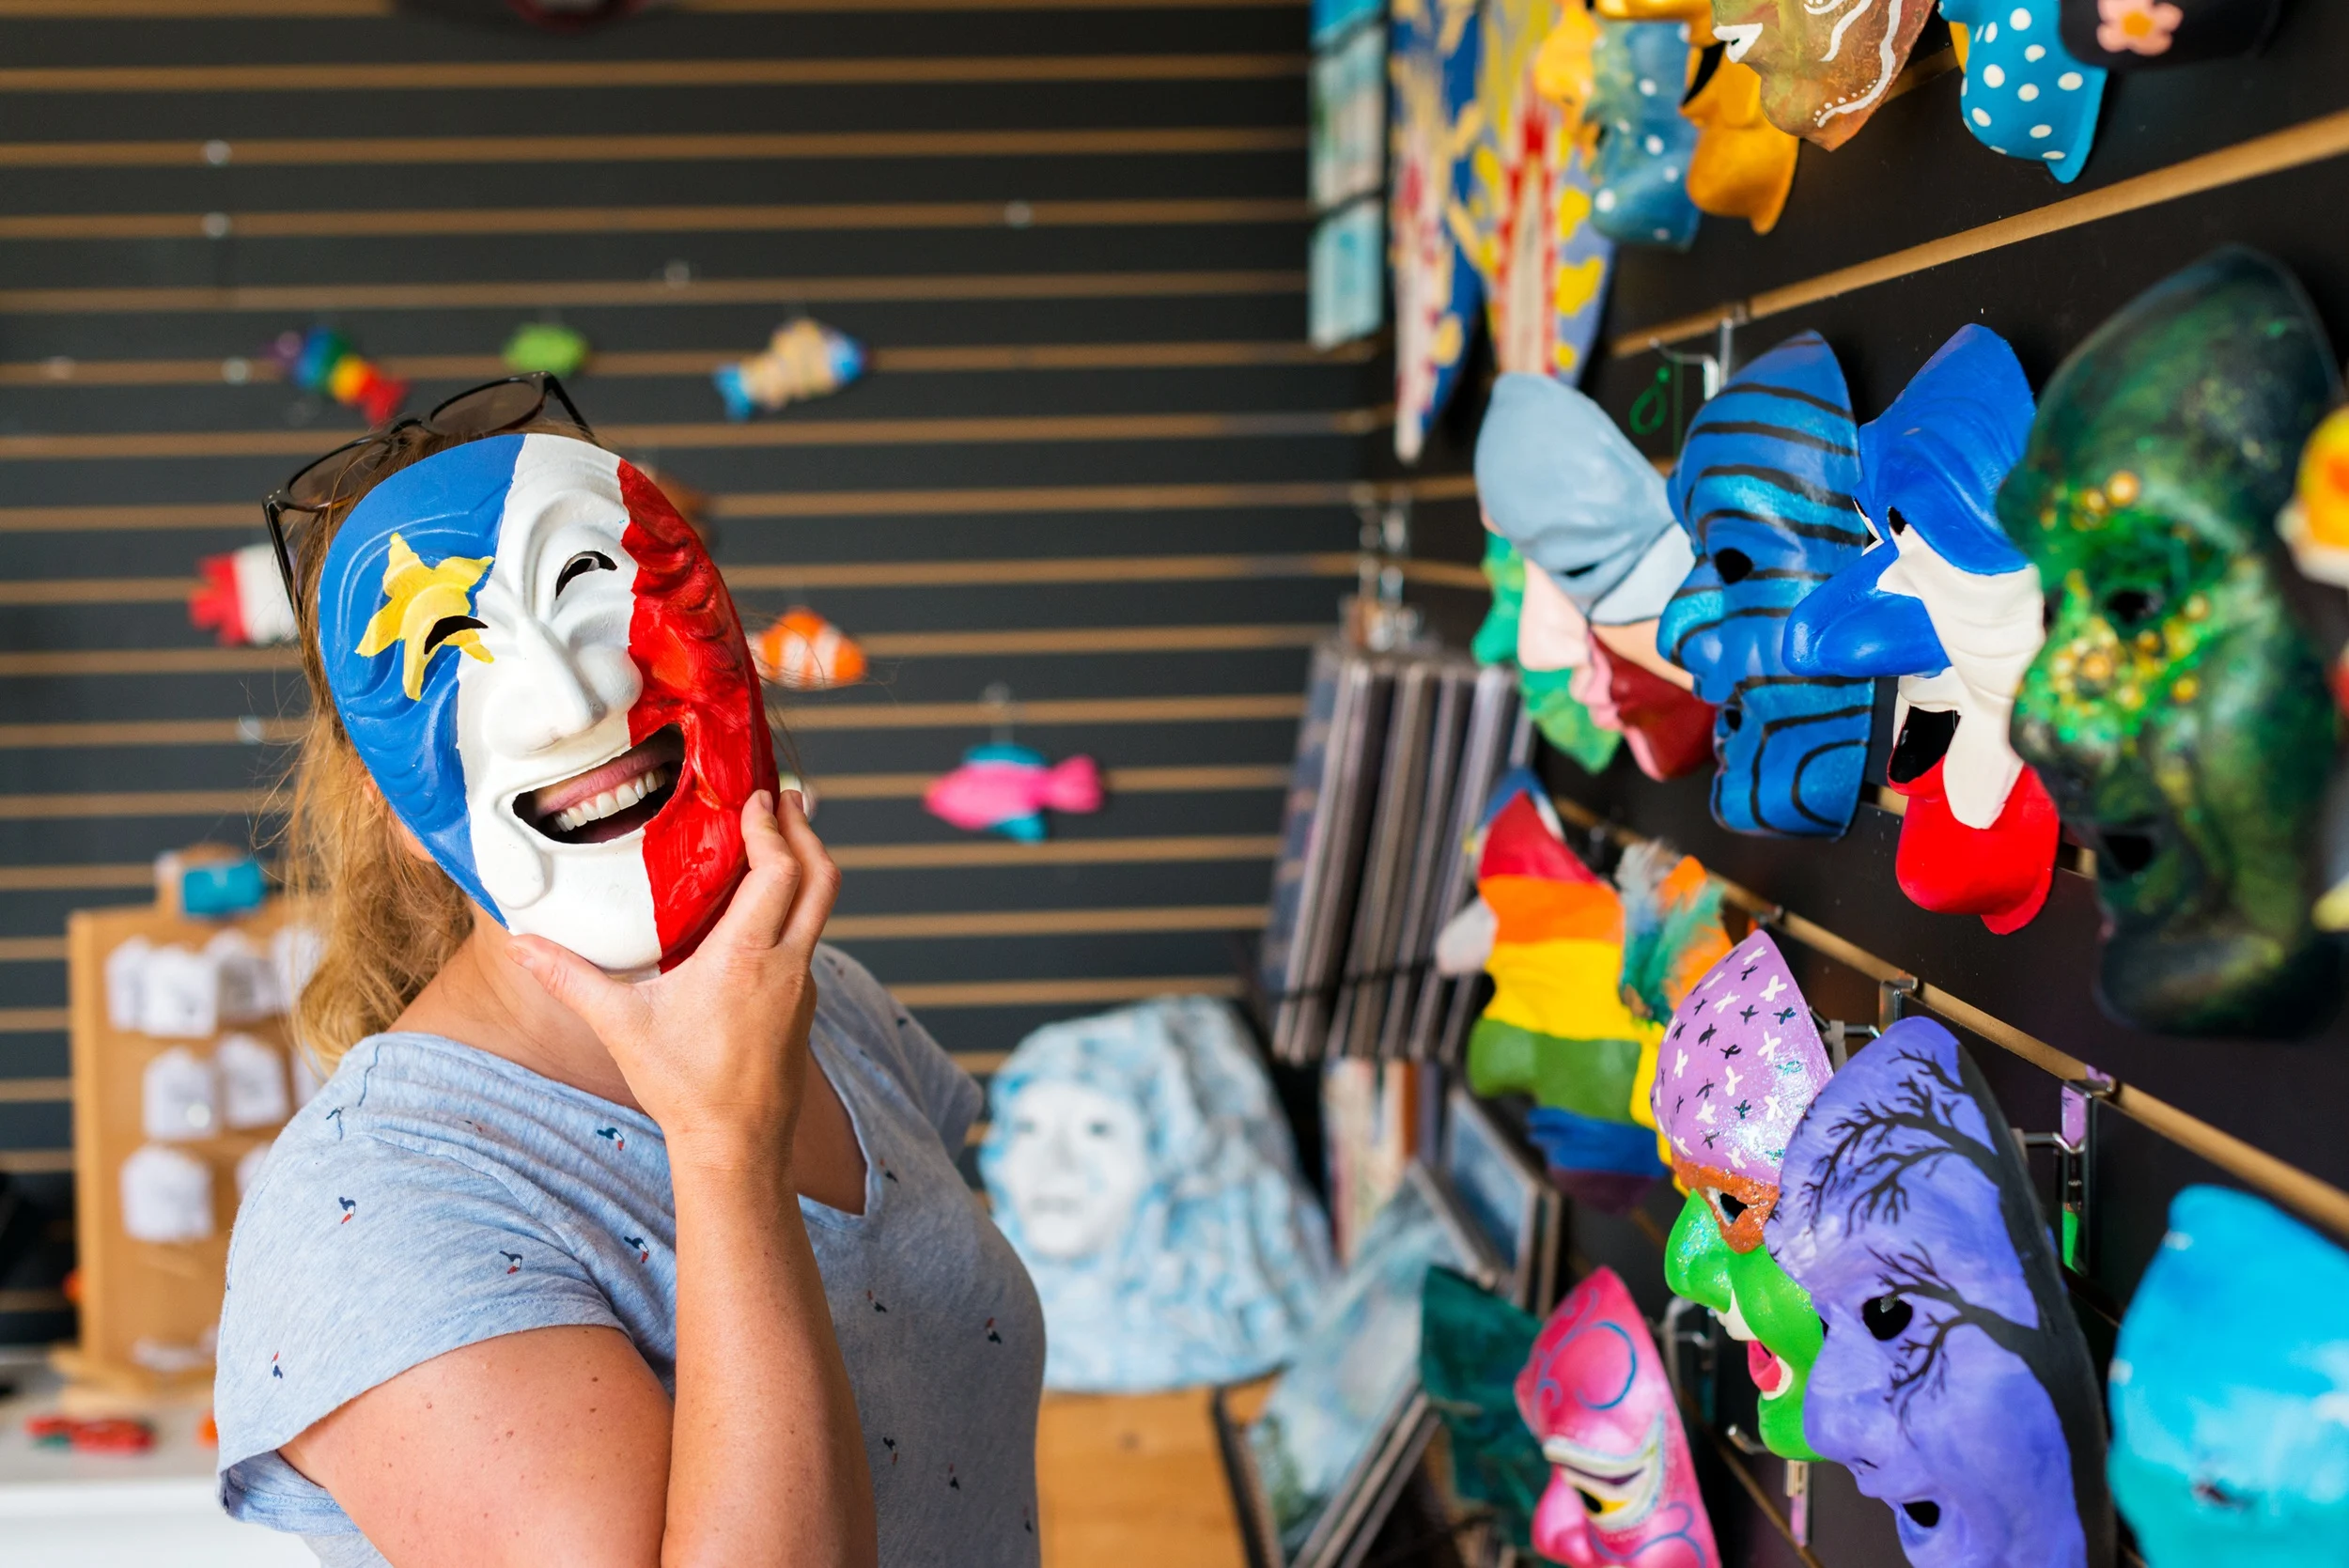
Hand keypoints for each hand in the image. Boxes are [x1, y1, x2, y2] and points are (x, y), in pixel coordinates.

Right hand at [509, 791, 837, 1169]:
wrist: (737, 1147)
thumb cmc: (683, 1087)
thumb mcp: (621, 1026)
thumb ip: (570, 979)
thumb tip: (519, 943)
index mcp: (747, 959)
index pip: (778, 872)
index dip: (772, 828)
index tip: (757, 797)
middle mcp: (787, 966)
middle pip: (820, 879)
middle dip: (805, 832)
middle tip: (786, 797)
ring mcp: (802, 986)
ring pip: (820, 910)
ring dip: (807, 868)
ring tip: (783, 836)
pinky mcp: (804, 1005)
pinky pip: (809, 940)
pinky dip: (798, 907)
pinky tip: (769, 907)